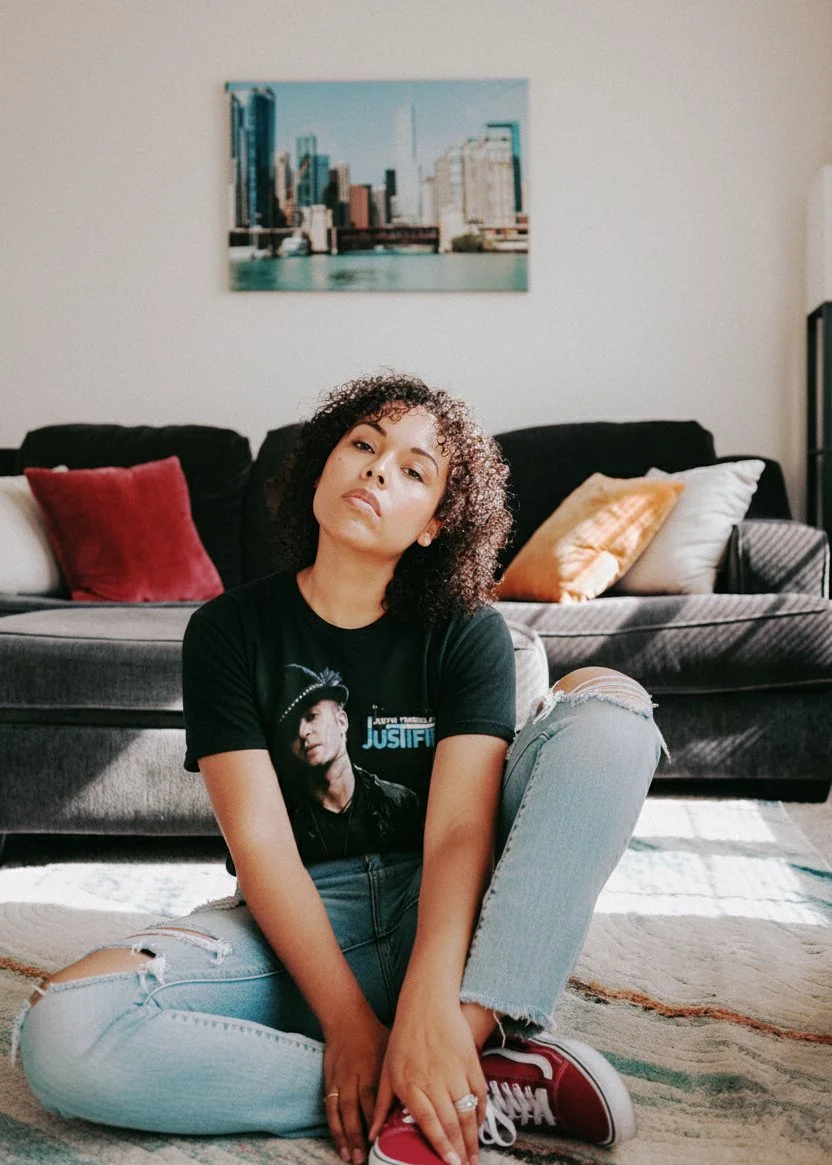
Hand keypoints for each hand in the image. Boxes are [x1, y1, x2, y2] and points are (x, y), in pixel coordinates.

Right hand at [323, 1007, 389, 1164]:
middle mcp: (357, 1081)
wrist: (346, 1018)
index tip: (388, 1145)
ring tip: (351, 1158)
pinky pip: (330, 1109)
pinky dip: (334, 1127)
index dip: (382, 1127)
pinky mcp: (330, 1082)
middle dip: (362, 1139)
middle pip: (360, 1114)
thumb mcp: (392, 1052)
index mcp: (374, 1074)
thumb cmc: (375, 1034)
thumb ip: (401, 1076)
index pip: (379, 1106)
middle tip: (366, 1161)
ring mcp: (341, 1083)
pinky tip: (339, 1142)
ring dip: (346, 1138)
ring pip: (343, 1115)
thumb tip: (421, 1096)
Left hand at [370, 994, 486, 1164]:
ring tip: (474, 1155)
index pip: (430, 1123)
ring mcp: (455, 1071)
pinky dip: (481, 1112)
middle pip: (452, 1123)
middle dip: (461, 1150)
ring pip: (467, 1112)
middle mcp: (434, 1081)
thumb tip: (373, 1134)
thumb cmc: (403, 1036)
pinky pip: (480, 1093)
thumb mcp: (387, 1070)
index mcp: (411, 1085)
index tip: (450, 1164)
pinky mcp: (470, 1061)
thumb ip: (381, 1104)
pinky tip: (478, 1125)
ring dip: (473, 1137)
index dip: (441, 1146)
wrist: (427, 1002)